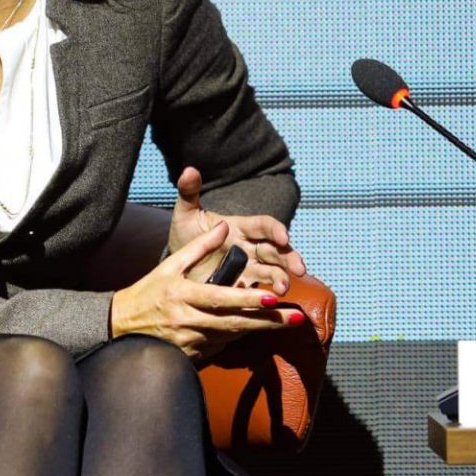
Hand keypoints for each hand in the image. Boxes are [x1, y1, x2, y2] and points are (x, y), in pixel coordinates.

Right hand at [110, 221, 305, 360]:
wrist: (122, 327)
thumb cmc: (147, 293)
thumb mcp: (169, 265)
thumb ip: (199, 247)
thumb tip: (224, 227)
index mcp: (183, 296)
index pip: (221, 298)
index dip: (248, 299)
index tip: (272, 297)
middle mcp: (189, 321)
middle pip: (236, 323)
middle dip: (269, 321)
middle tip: (297, 318)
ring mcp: (191, 342)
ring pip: (232, 337)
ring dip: (259, 330)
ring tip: (287, 323)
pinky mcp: (192, 356)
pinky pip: (221, 347)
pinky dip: (237, 337)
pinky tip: (253, 329)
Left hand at [167, 166, 307, 294]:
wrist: (176, 263)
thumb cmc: (185, 233)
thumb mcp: (185, 213)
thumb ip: (189, 192)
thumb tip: (188, 170)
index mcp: (240, 227)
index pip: (263, 225)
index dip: (275, 229)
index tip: (283, 236)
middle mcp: (249, 247)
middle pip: (276, 250)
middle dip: (289, 258)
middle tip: (299, 269)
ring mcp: (247, 268)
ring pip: (271, 271)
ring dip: (280, 279)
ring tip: (282, 289)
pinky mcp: (242, 287)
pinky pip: (258, 291)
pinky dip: (265, 298)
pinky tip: (269, 305)